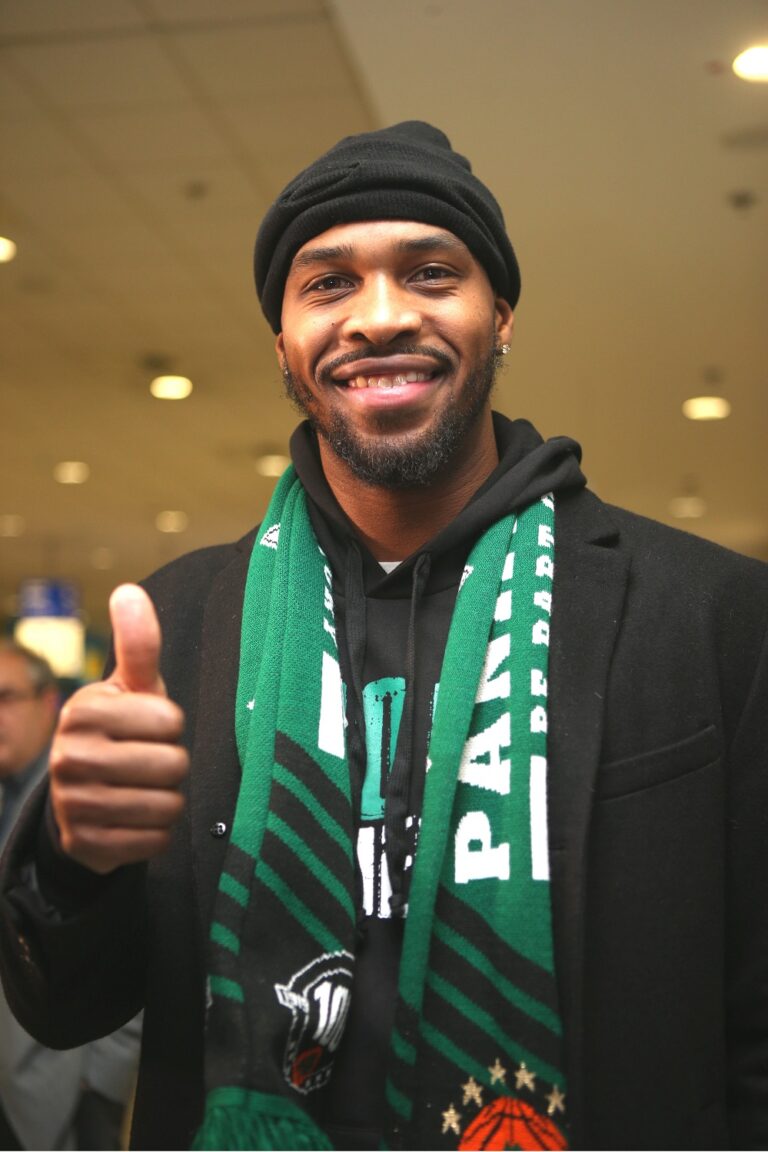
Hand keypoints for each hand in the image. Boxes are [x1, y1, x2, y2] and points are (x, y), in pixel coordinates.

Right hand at [49, 585, 188, 873]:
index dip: (172, 726)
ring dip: (167, 800)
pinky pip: (153, 841)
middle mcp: (69, 756)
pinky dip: (155, 833)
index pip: (170, 721)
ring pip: (166, 806)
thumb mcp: (133, 686)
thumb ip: (138, 643)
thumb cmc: (123, 729)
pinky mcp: (82, 844)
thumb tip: (128, 590)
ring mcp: (71, 803)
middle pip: (171, 766)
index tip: (150, 727)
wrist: (86, 794)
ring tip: (143, 789)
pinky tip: (134, 819)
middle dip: (173, 766)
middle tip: (149, 762)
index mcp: (84, 710)